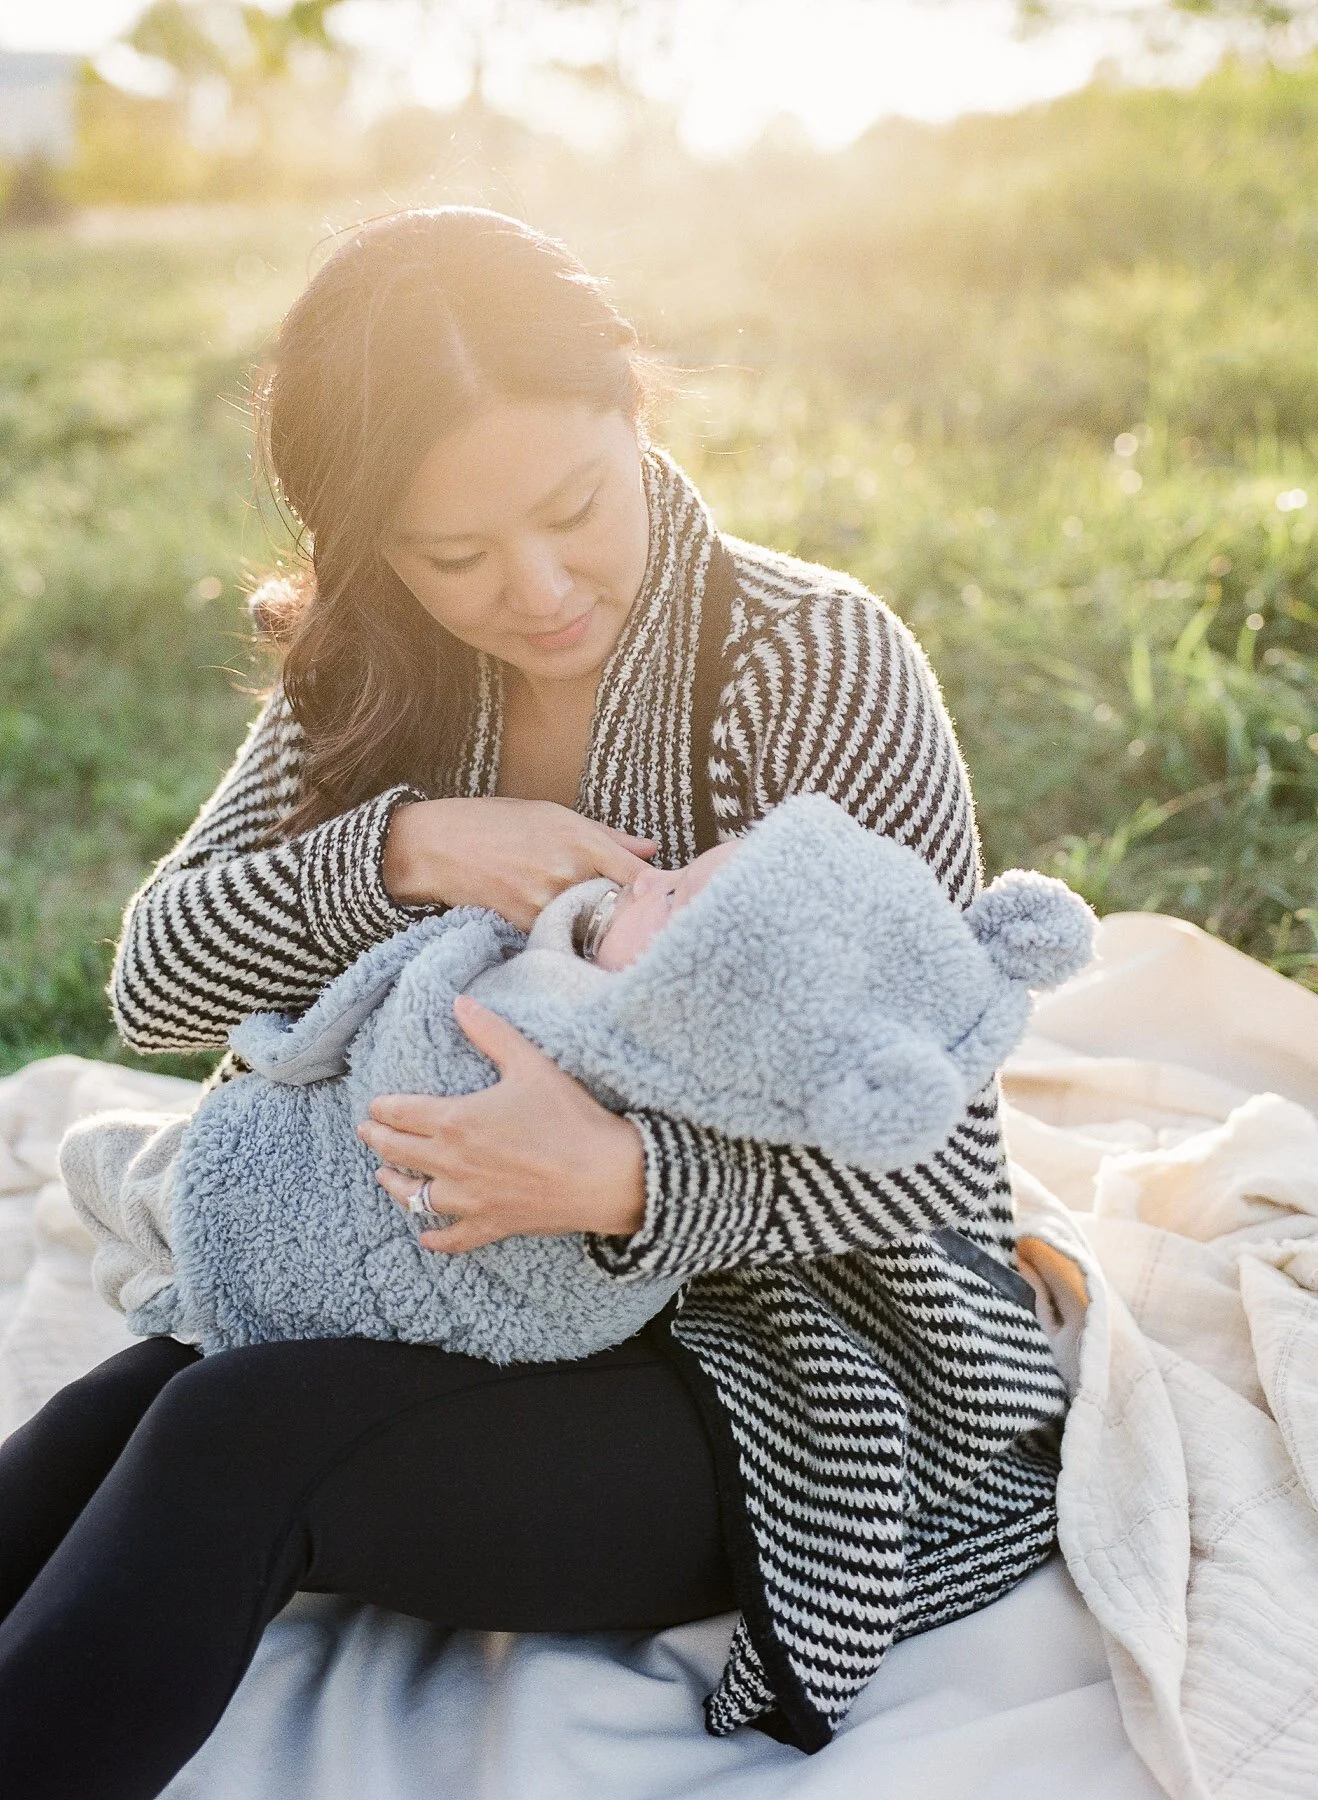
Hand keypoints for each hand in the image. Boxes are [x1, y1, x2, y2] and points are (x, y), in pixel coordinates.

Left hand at [358, 996, 646, 1252]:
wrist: (604, 1175)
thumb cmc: (569, 1117)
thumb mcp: (530, 1064)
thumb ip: (491, 1033)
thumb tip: (460, 1003)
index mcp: (455, 1121)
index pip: (402, 1113)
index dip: (382, 1108)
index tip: (374, 1105)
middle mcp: (451, 1163)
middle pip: (398, 1152)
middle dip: (377, 1139)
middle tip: (366, 1132)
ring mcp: (468, 1200)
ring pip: (414, 1197)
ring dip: (393, 1185)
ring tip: (382, 1176)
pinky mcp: (490, 1225)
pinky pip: (452, 1239)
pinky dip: (434, 1239)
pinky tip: (424, 1238)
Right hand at [382, 796, 655, 930]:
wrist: (436, 846)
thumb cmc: (494, 823)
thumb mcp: (552, 815)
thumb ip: (606, 836)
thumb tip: (650, 850)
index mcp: (580, 840)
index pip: (640, 876)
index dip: (661, 893)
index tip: (669, 902)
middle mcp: (568, 872)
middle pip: (620, 908)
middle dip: (632, 916)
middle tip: (641, 921)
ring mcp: (546, 902)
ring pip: (591, 927)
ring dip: (599, 930)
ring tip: (599, 926)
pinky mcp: (525, 926)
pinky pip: (560, 938)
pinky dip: (568, 938)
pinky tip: (566, 932)